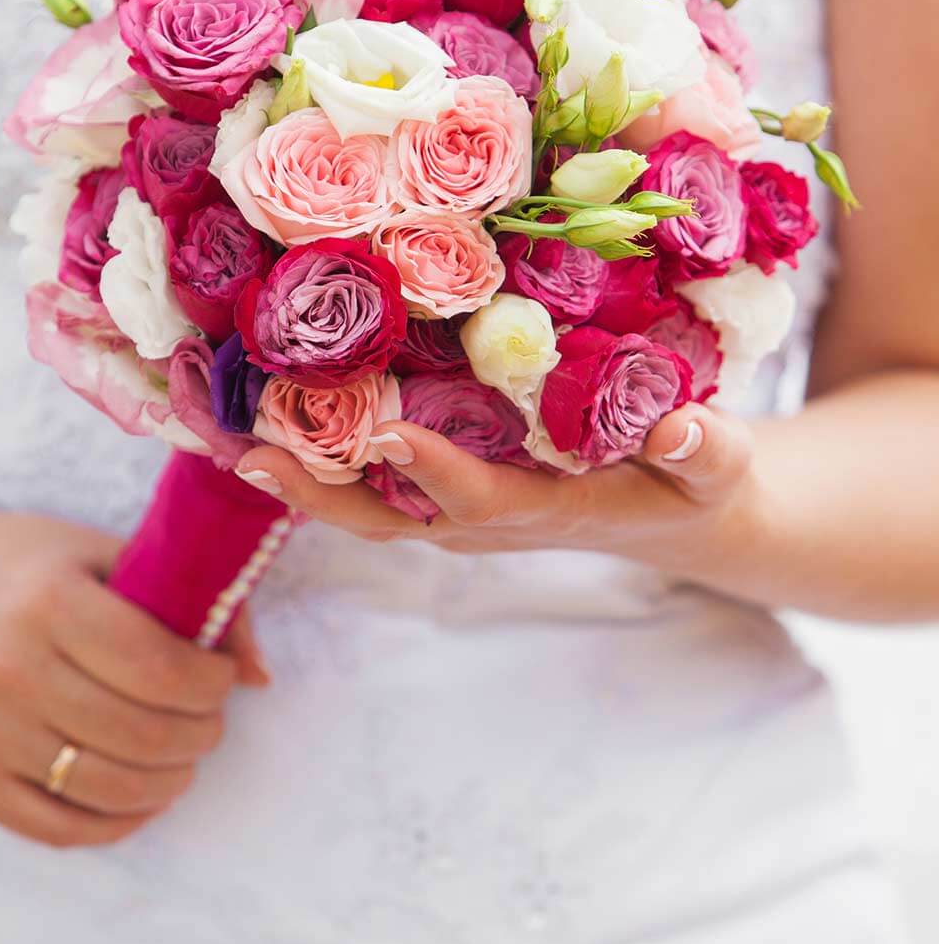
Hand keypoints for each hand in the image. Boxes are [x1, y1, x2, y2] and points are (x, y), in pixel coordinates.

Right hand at [0, 508, 268, 847]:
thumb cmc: (32, 569)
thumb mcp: (106, 555)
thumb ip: (191, 601)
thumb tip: (260, 675)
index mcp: (44, 602)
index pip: (158, 668)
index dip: (211, 683)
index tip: (223, 677)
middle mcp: (4, 670)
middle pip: (141, 735)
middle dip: (200, 734)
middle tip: (209, 720)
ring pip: (108, 789)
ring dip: (170, 780)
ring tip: (182, 755)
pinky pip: (63, 828)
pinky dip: (120, 818)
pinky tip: (140, 788)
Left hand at [235, 402, 760, 570]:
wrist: (666, 511)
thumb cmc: (689, 480)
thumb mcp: (717, 467)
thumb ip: (704, 450)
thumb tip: (682, 427)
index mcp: (543, 509)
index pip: (478, 496)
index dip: (432, 471)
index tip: (382, 433)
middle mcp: (482, 518)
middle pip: (387, 517)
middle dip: (319, 492)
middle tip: (250, 457)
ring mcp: (453, 511)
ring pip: (363, 506)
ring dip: (296, 479)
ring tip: (226, 443)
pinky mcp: (440, 490)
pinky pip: (367, 484)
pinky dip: (313, 462)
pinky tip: (260, 425)